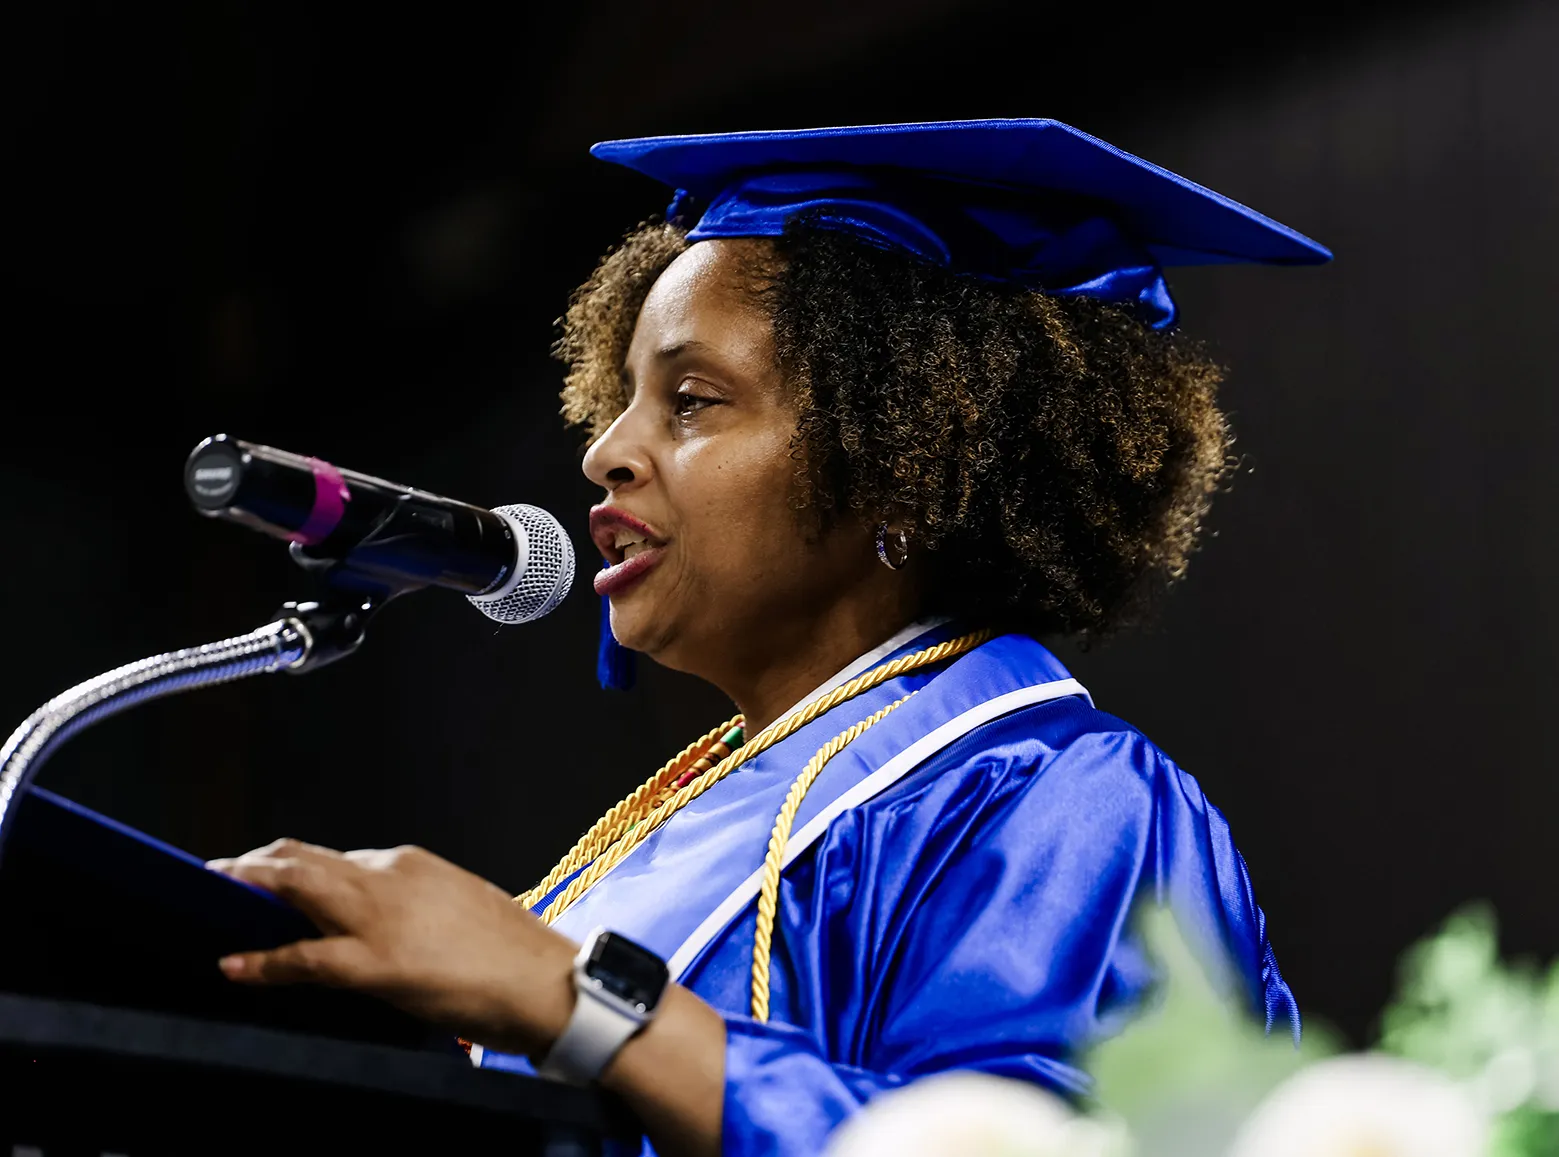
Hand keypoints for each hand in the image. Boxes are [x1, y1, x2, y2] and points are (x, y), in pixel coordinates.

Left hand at [207, 838, 577, 1054]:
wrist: (543, 979)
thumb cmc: (512, 950)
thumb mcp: (458, 903)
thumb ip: (414, 900)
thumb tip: (383, 914)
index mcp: (409, 863)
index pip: (336, 858)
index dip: (294, 866)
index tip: (270, 874)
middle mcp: (388, 876)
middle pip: (303, 859)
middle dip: (255, 864)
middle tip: (219, 873)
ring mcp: (378, 917)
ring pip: (296, 888)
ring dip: (248, 888)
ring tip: (213, 892)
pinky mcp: (374, 962)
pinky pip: (304, 958)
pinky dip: (263, 961)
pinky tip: (235, 964)